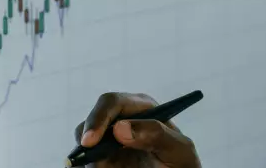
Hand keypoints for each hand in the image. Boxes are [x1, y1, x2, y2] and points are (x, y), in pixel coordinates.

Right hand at [73, 92, 201, 167]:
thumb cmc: (181, 164)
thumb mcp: (179, 149)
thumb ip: (157, 134)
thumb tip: (120, 128)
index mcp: (141, 109)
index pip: (111, 102)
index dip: (98, 118)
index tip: (91, 140)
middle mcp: (121, 121)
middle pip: (91, 122)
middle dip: (86, 140)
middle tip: (91, 163)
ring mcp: (110, 141)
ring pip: (84, 143)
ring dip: (88, 157)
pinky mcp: (104, 159)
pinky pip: (85, 161)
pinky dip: (87, 166)